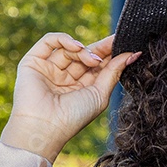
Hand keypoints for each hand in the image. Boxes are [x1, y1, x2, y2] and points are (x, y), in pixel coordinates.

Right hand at [0, 32, 140, 161]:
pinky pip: (50, 42)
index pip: (97, 65)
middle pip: (85, 54)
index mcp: (81, 87)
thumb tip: (133, 54)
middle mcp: (64, 77)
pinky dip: (65, 39)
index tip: (127, 45)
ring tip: (92, 60)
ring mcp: (49, 69)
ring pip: (70, 48)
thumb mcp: (100, 94)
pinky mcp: (33, 62)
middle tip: (114, 44)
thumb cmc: (73, 117)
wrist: (44, 127)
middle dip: (101, 49)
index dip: (111, 54)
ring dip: (85, 50)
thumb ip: (114, 72)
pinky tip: (78, 47)